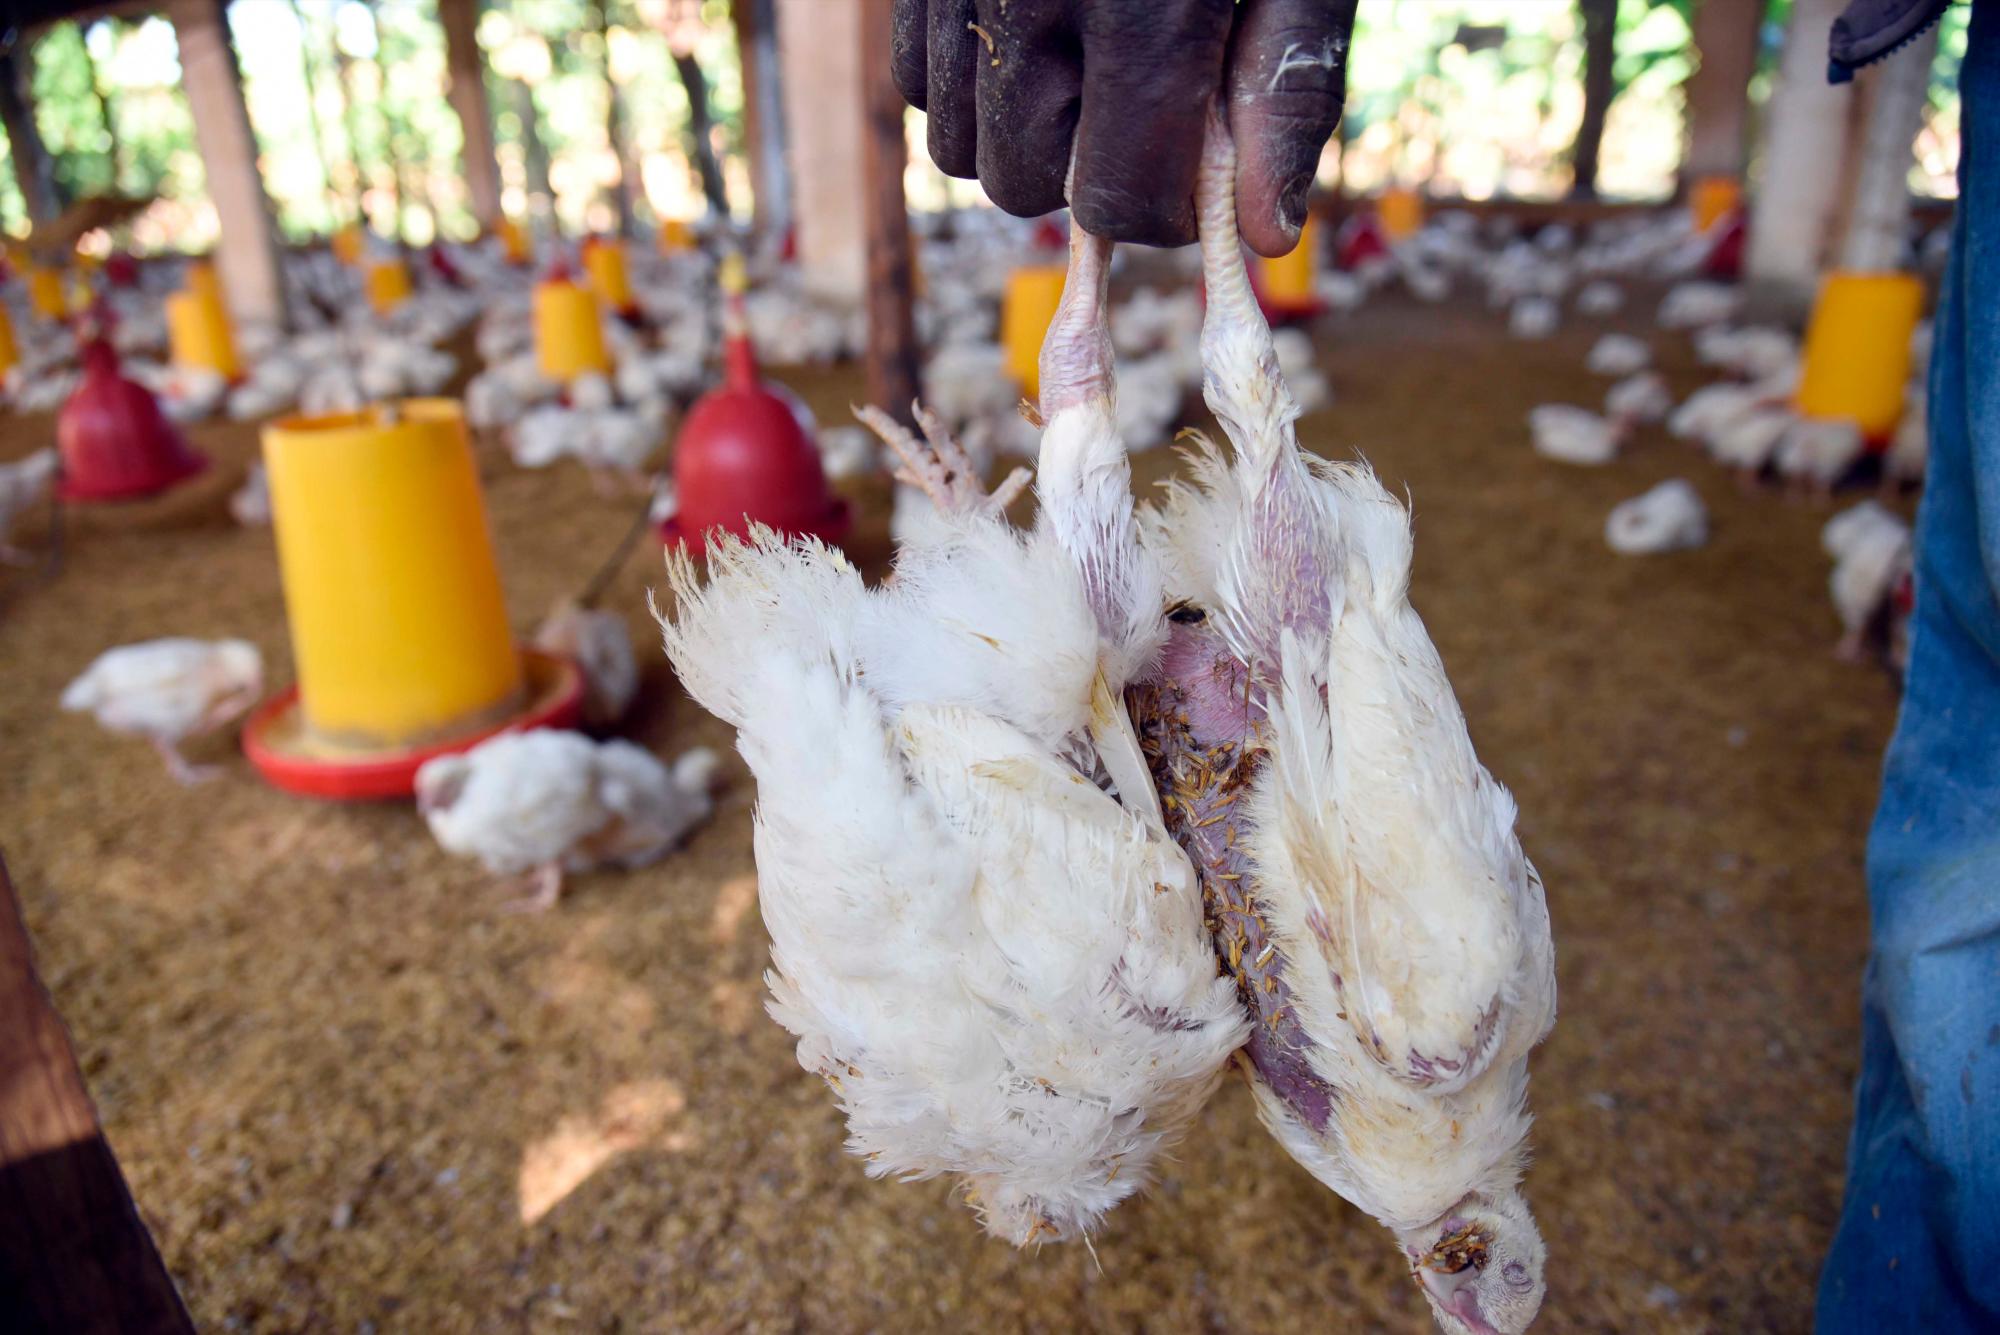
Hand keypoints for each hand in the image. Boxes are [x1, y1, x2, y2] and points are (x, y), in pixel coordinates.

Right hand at [891, 0, 1357, 254]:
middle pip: (1023, 186)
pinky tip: (1034, 36)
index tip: (1198, 173)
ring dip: (1024, 137)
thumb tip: (1261, 236)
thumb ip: (1283, 96)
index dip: (1165, 209)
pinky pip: (918, 80)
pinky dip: (971, 86)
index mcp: (1140, 8)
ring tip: (1091, 67)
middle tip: (1148, 106)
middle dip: (1088, 173)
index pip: (1116, 198)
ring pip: (958, 148)